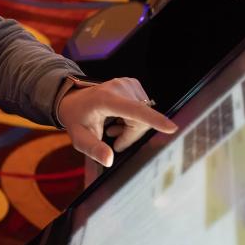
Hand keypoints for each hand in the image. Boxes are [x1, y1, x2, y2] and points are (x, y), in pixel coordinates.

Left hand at [57, 77, 176, 166]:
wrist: (72, 99)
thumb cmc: (76, 118)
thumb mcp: (79, 137)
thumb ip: (93, 148)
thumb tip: (109, 160)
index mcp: (106, 99)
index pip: (134, 110)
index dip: (154, 120)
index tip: (172, 128)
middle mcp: (120, 87)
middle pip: (141, 121)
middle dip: (130, 136)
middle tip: (112, 138)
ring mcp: (128, 84)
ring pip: (144, 117)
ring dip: (131, 128)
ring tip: (112, 127)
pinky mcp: (134, 84)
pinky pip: (144, 109)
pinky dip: (133, 119)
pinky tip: (118, 119)